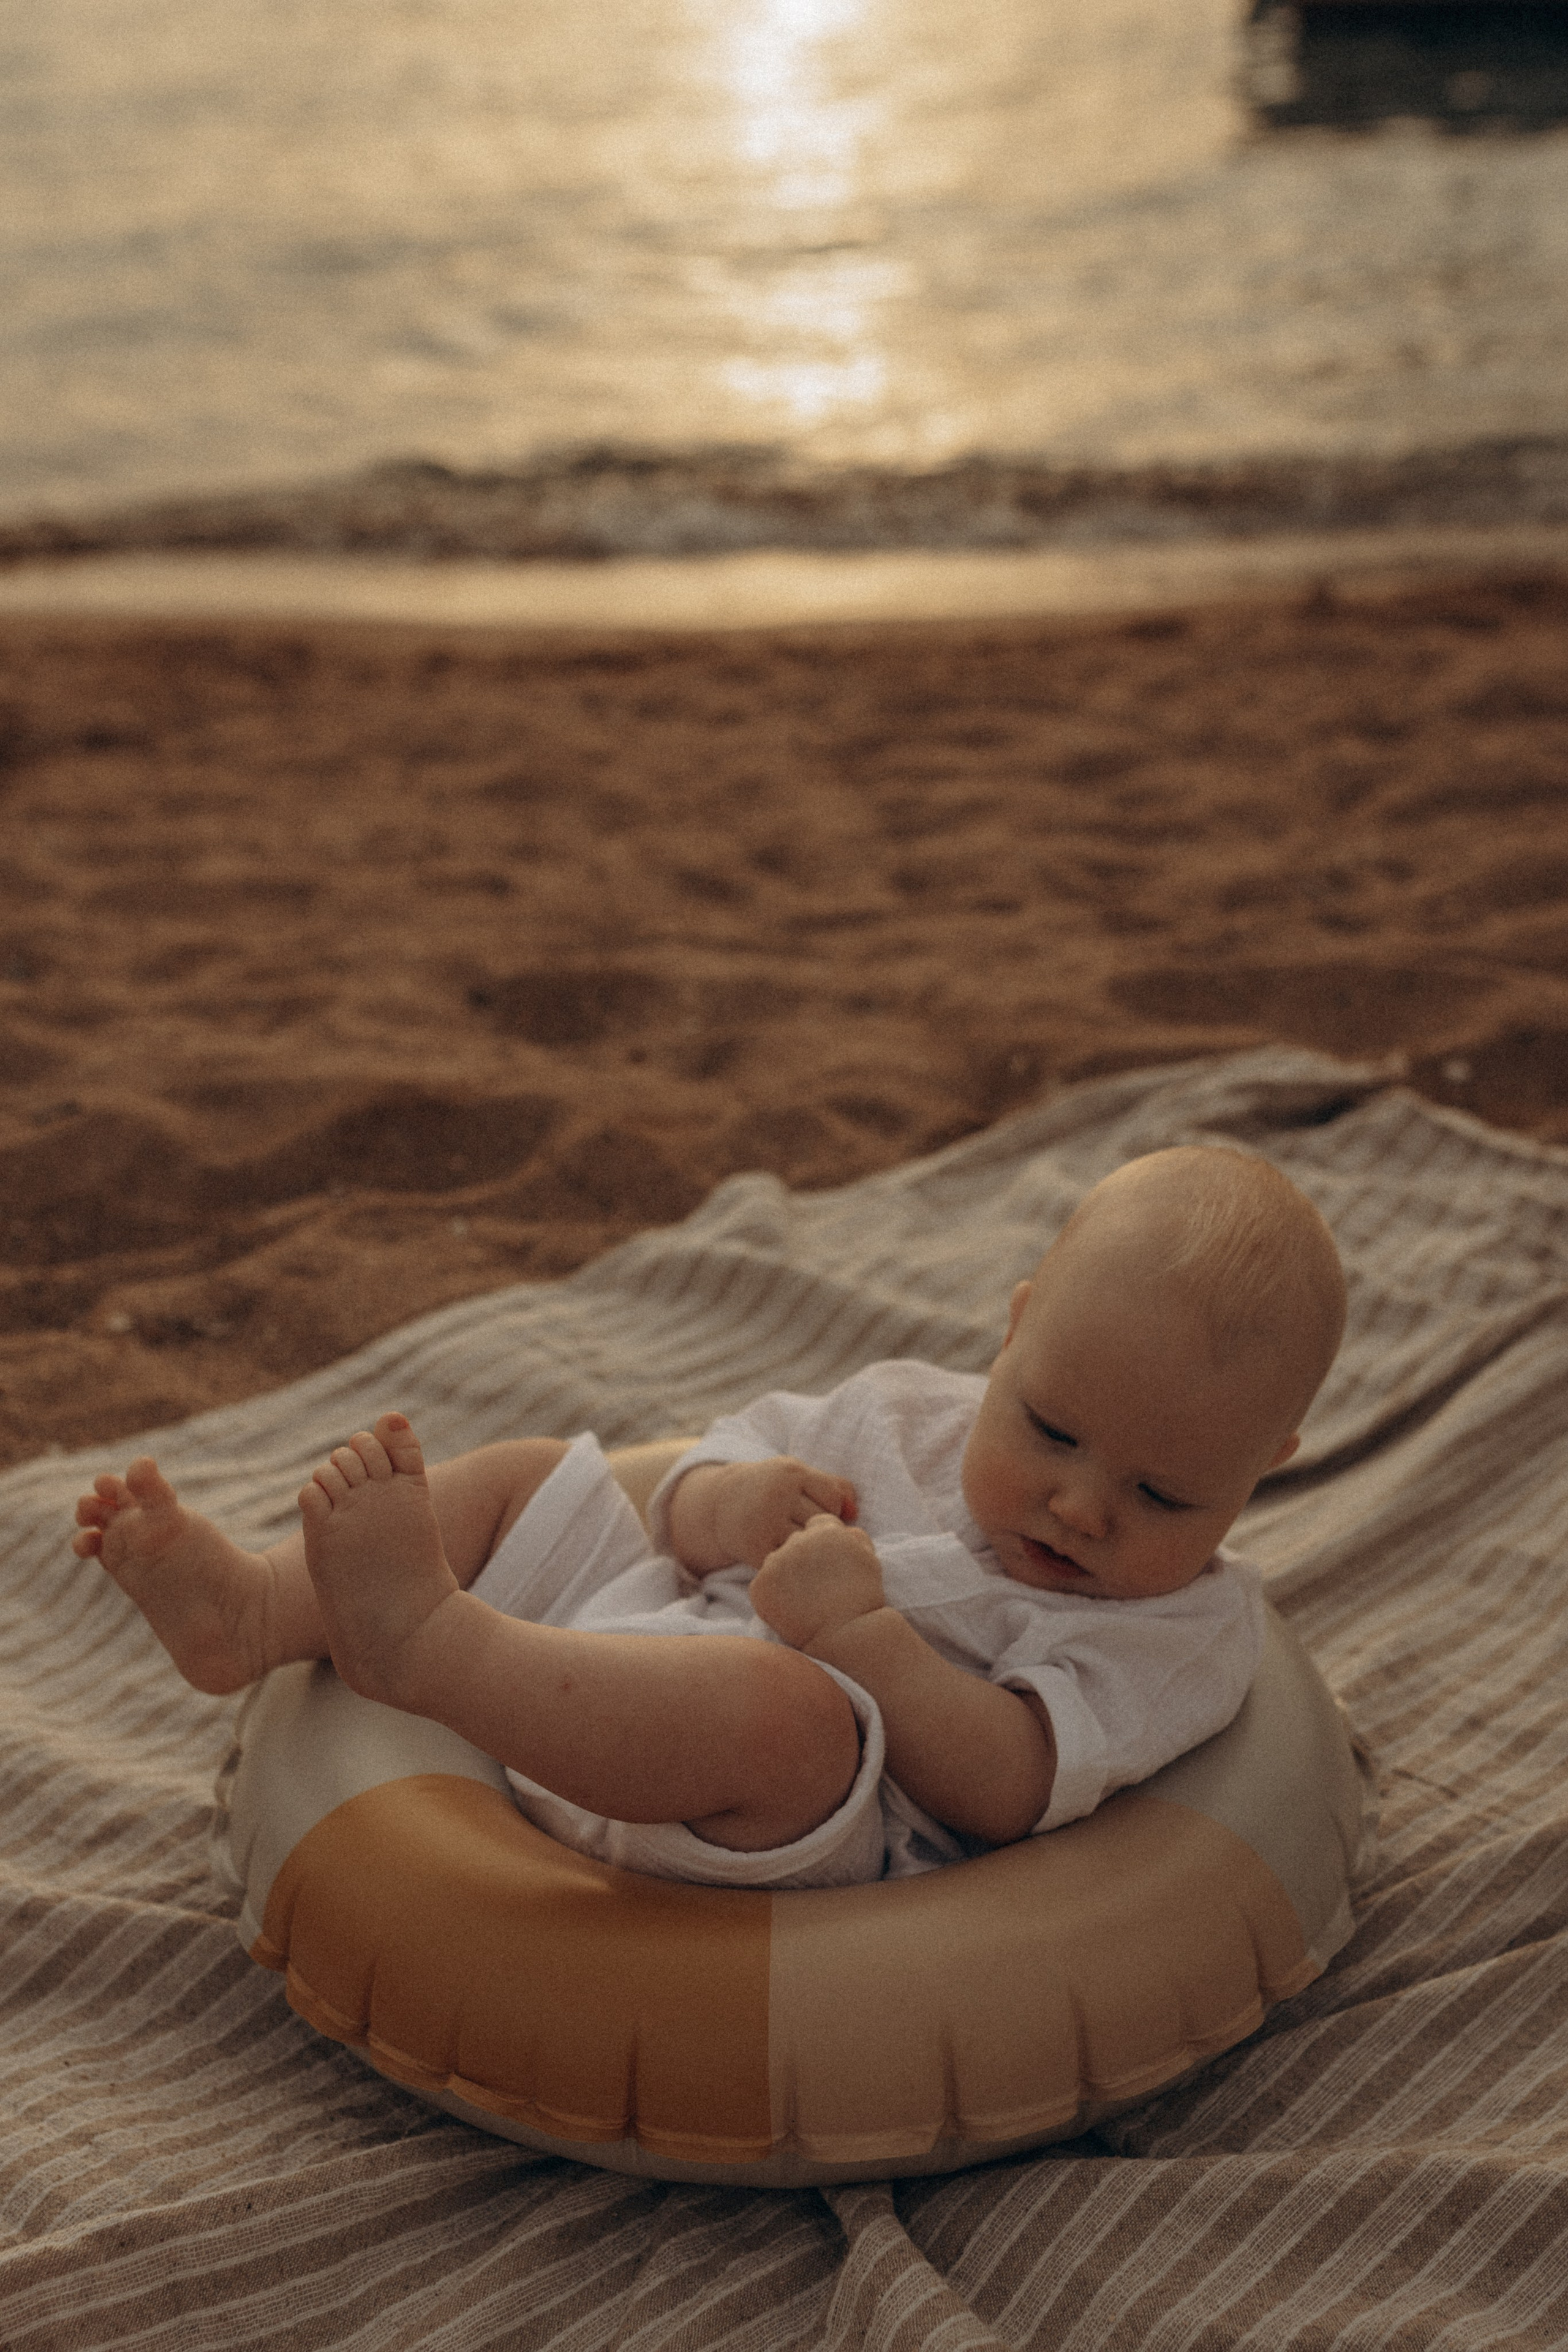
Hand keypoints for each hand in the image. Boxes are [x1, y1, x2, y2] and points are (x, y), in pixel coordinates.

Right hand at [671, 1457, 857, 1571]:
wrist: (721, 1502)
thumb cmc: (771, 1487)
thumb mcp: (797, 1475)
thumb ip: (833, 1486)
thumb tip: (855, 1514)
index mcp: (791, 1473)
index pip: (833, 1497)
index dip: (832, 1509)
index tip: (818, 1511)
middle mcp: (777, 1495)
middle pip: (822, 1522)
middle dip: (821, 1530)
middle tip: (808, 1531)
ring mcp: (764, 1523)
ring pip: (807, 1544)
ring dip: (810, 1548)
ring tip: (801, 1544)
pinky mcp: (754, 1548)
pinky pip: (789, 1561)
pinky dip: (792, 1562)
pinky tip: (787, 1555)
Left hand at [750, 1514, 886, 1650]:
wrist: (846, 1633)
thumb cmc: (862, 1599)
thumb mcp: (869, 1558)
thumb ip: (854, 1536)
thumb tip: (842, 1530)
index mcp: (825, 1530)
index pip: (815, 1526)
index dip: (822, 1548)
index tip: (828, 1568)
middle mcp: (798, 1540)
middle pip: (794, 1543)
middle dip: (802, 1560)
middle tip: (815, 1588)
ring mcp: (776, 1562)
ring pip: (776, 1563)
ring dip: (784, 1576)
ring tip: (802, 1601)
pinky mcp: (760, 1585)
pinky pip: (762, 1585)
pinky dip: (771, 1597)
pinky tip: (789, 1611)